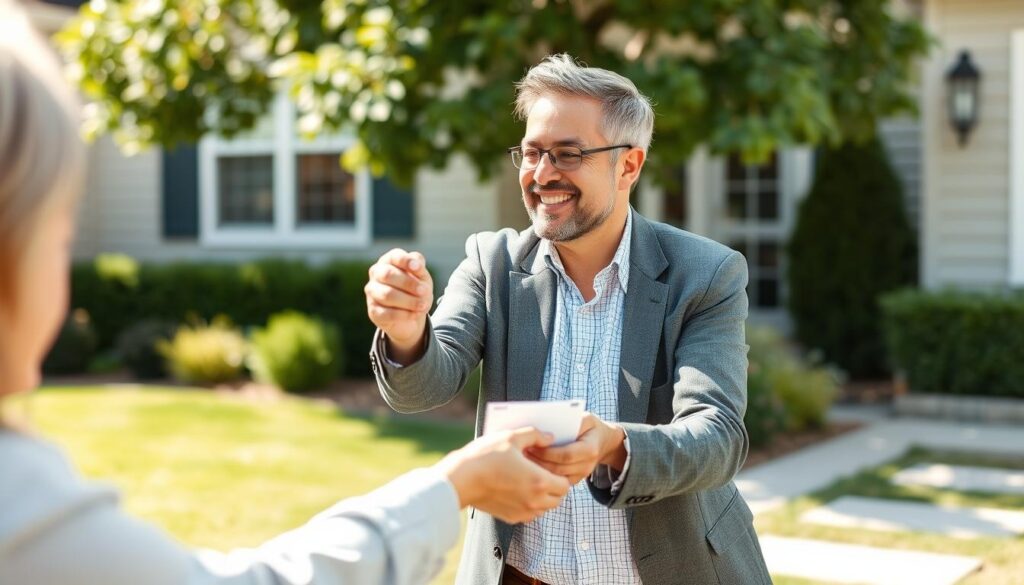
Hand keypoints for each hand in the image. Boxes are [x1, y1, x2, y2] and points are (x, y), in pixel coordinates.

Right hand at [365, 248, 433, 363]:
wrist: (412, 314)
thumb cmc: (415, 288)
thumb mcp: (422, 276)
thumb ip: (419, 267)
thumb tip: (415, 263)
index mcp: (389, 260)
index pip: (394, 256)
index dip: (405, 261)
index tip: (417, 268)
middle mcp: (376, 273)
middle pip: (388, 274)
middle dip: (408, 283)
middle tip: (424, 291)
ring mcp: (372, 292)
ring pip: (387, 294)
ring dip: (409, 300)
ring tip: (423, 305)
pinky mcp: (373, 311)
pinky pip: (387, 313)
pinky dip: (404, 314)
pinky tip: (415, 314)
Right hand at [434, 428, 571, 523]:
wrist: (460, 479)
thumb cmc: (485, 457)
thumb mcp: (511, 437)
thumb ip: (535, 435)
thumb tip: (549, 437)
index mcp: (539, 481)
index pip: (565, 485)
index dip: (561, 475)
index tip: (550, 466)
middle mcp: (534, 501)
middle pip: (558, 499)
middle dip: (554, 487)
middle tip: (542, 473)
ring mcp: (522, 512)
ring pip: (544, 509)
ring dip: (543, 497)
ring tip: (529, 481)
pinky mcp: (510, 517)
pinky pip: (529, 514)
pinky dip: (529, 505)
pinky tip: (517, 489)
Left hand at [528, 413, 626, 484]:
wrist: (602, 442)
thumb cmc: (589, 427)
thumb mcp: (585, 418)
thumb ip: (571, 420)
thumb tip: (548, 423)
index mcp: (590, 449)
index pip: (566, 455)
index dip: (548, 452)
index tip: (532, 446)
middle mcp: (587, 465)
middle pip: (558, 468)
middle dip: (539, 462)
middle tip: (522, 453)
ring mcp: (581, 475)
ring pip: (555, 477)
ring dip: (538, 469)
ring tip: (523, 460)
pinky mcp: (574, 480)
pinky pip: (556, 480)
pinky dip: (543, 474)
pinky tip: (530, 466)